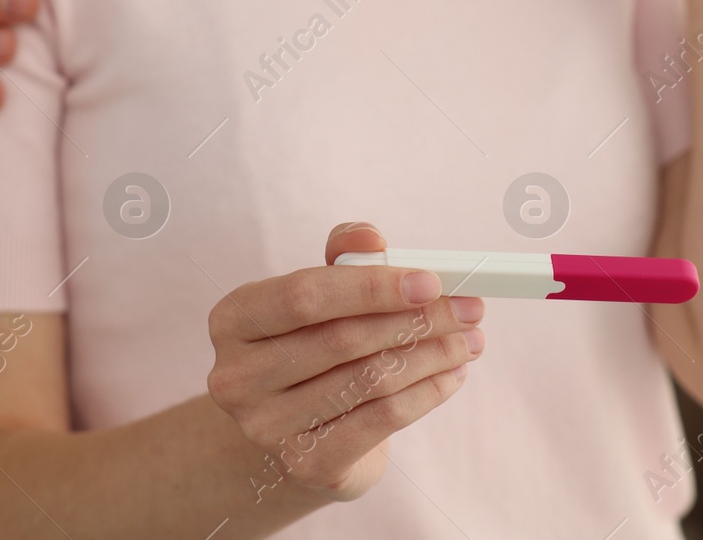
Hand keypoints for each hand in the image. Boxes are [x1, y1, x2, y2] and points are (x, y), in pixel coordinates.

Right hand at [206, 223, 486, 503]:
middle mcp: (238, 376)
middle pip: (342, 340)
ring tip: (469, 339)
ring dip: (432, 356)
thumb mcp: (318, 295)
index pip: (304, 296)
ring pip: (369, 381)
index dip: (371, 287)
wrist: (292, 433)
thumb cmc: (310, 347)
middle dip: (417, 320)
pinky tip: (452, 375)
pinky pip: (382, 420)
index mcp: (234, 319)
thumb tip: (371, 238)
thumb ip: (343, 256)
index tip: (431, 281)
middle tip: (469, 308)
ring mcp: (267, 426)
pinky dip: (427, 394)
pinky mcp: (307, 464)